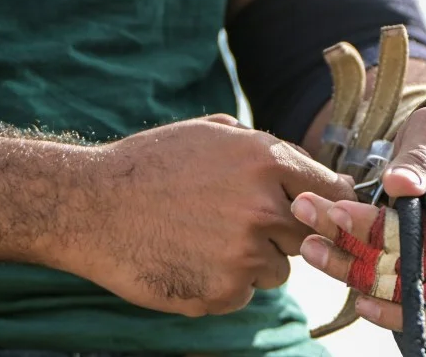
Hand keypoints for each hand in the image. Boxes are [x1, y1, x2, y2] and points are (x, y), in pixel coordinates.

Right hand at [53, 114, 353, 316]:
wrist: (91, 206)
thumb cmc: (152, 163)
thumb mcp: (211, 133)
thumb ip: (267, 149)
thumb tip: (311, 171)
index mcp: (264, 160)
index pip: (334, 192)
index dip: (331, 203)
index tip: (324, 212)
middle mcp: (262, 208)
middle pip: (310, 235)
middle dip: (285, 232)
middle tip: (245, 222)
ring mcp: (243, 255)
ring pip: (278, 269)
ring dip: (254, 259)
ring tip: (207, 238)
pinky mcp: (221, 292)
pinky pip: (244, 293)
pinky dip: (225, 282)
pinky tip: (190, 259)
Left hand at [293, 106, 425, 335]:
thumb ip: (420, 156)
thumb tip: (398, 184)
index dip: (382, 226)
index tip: (338, 212)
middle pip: (419, 264)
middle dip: (356, 246)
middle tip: (309, 225)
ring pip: (415, 292)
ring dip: (359, 275)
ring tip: (313, 249)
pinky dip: (393, 311)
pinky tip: (358, 299)